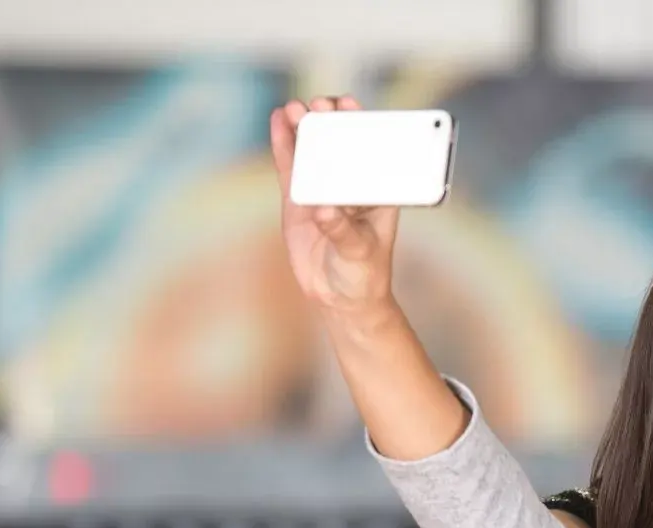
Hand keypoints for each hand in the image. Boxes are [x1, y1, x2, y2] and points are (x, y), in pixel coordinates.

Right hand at [269, 97, 400, 314]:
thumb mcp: (359, 251)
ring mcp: (322, 189)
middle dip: (328, 121)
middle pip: (337, 144)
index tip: (349, 105)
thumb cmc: (363, 273)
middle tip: (319, 105)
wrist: (340, 297)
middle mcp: (349, 184)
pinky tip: (277, 121)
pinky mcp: (297, 200)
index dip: (359, 124)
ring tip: (294, 107)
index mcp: (375, 191)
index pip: (369, 150)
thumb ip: (341, 230)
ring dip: (303, 128)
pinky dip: (283, 144)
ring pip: (312, 152)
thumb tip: (323, 209)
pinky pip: (290, 167)